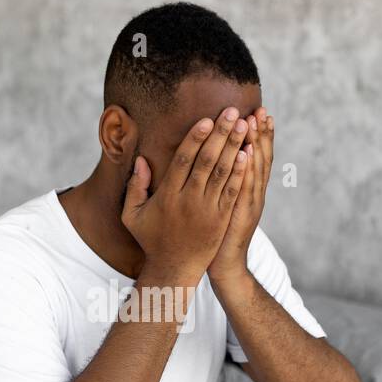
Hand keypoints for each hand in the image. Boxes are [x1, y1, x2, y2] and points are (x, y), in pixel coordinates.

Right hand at [122, 107, 250, 281]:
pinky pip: (232, 191)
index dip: (196, 138)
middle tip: (232, 111)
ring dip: (235, 147)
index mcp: (167, 196)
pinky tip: (249, 153)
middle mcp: (189, 201)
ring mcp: (208, 210)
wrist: (175, 270)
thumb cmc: (151, 240)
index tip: (206, 119)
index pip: (183, 160)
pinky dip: (241, 172)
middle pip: (207, 161)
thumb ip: (135, 187)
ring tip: (245, 125)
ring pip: (222, 173)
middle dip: (221, 134)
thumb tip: (141, 159)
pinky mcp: (221, 218)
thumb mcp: (132, 216)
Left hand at [209, 107, 272, 282]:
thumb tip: (226, 158)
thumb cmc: (218, 234)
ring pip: (255, 170)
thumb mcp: (226, 204)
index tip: (259, 111)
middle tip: (260, 109)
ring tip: (253, 122)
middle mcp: (254, 193)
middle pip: (260, 157)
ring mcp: (249, 204)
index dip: (260, 134)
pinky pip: (244, 189)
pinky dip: (247, 172)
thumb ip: (227, 182)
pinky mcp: (239, 215)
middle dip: (261, 133)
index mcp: (250, 189)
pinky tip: (246, 154)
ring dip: (255, 144)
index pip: (257, 155)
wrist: (224, 265)